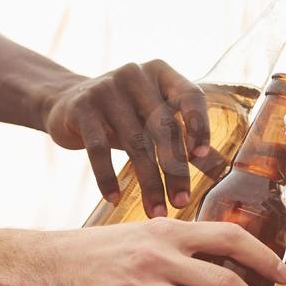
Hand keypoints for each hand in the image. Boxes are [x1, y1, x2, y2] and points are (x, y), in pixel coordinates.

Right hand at [38, 217, 285, 285]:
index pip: (230, 237)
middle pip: (225, 282)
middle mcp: (159, 256)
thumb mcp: (140, 235)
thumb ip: (176, 243)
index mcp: (168, 232)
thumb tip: (216, 257)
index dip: (264, 256)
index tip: (283, 275)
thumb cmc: (95, 253)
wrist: (45, 268)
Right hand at [43, 61, 211, 218]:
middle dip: (175, 170)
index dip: (199, 126)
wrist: (66, 102)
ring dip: (148, 183)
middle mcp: (135, 74)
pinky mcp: (82, 107)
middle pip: (163, 127)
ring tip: (156, 212)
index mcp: (161, 73)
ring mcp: (107, 88)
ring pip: (134, 143)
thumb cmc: (124, 115)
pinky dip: (108, 178)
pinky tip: (115, 199)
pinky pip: (98, 150)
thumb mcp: (152, 116)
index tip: (201, 158)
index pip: (190, 95)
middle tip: (181, 203)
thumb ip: (183, 135)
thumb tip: (219, 168)